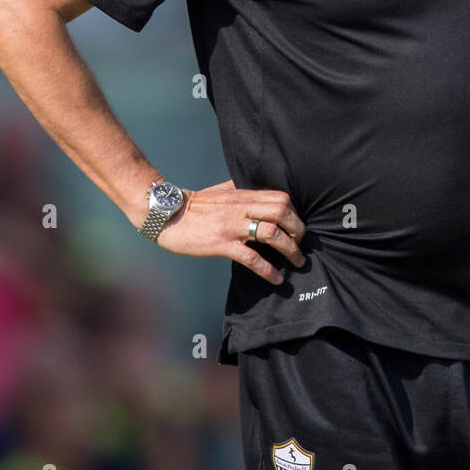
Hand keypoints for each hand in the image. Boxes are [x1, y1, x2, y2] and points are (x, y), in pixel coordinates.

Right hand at [154, 179, 305, 284]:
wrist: (167, 215)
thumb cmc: (194, 205)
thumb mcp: (221, 192)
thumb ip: (240, 190)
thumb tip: (257, 192)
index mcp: (243, 195)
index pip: (280, 197)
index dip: (294, 212)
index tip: (297, 226)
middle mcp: (241, 208)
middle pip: (282, 211)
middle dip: (298, 228)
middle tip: (301, 242)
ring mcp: (232, 226)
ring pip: (271, 233)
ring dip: (290, 249)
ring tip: (297, 261)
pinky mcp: (221, 244)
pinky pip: (251, 257)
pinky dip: (268, 269)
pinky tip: (276, 279)